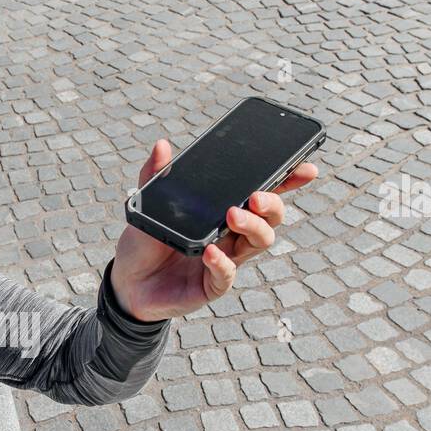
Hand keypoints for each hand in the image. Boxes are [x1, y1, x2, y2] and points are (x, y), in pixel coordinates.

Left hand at [110, 138, 318, 320]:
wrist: (126, 282)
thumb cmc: (145, 242)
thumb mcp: (147, 205)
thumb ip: (155, 176)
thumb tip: (162, 146)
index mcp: (223, 211)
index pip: (263, 193)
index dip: (287, 181)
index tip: (304, 167)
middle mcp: (232, 234)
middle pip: (270, 218)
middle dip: (273, 204)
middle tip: (256, 197)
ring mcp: (226, 259)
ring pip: (259, 243)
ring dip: (252, 227)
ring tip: (233, 216)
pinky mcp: (212, 284)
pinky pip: (227, 275)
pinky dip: (222, 263)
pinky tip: (211, 252)